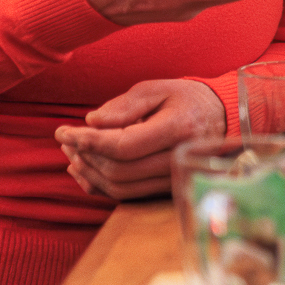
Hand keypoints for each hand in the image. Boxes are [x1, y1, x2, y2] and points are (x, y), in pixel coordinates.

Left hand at [55, 78, 224, 199]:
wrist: (222, 118)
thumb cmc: (186, 99)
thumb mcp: (158, 88)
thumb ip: (125, 104)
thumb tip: (91, 122)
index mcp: (178, 128)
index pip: (123, 145)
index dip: (88, 142)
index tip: (62, 131)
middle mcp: (179, 159)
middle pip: (119, 170)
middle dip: (85, 156)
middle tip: (66, 141)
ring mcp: (175, 179)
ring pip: (121, 188)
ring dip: (90, 173)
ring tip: (73, 153)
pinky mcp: (169, 189)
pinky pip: (129, 196)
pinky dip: (102, 187)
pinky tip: (85, 171)